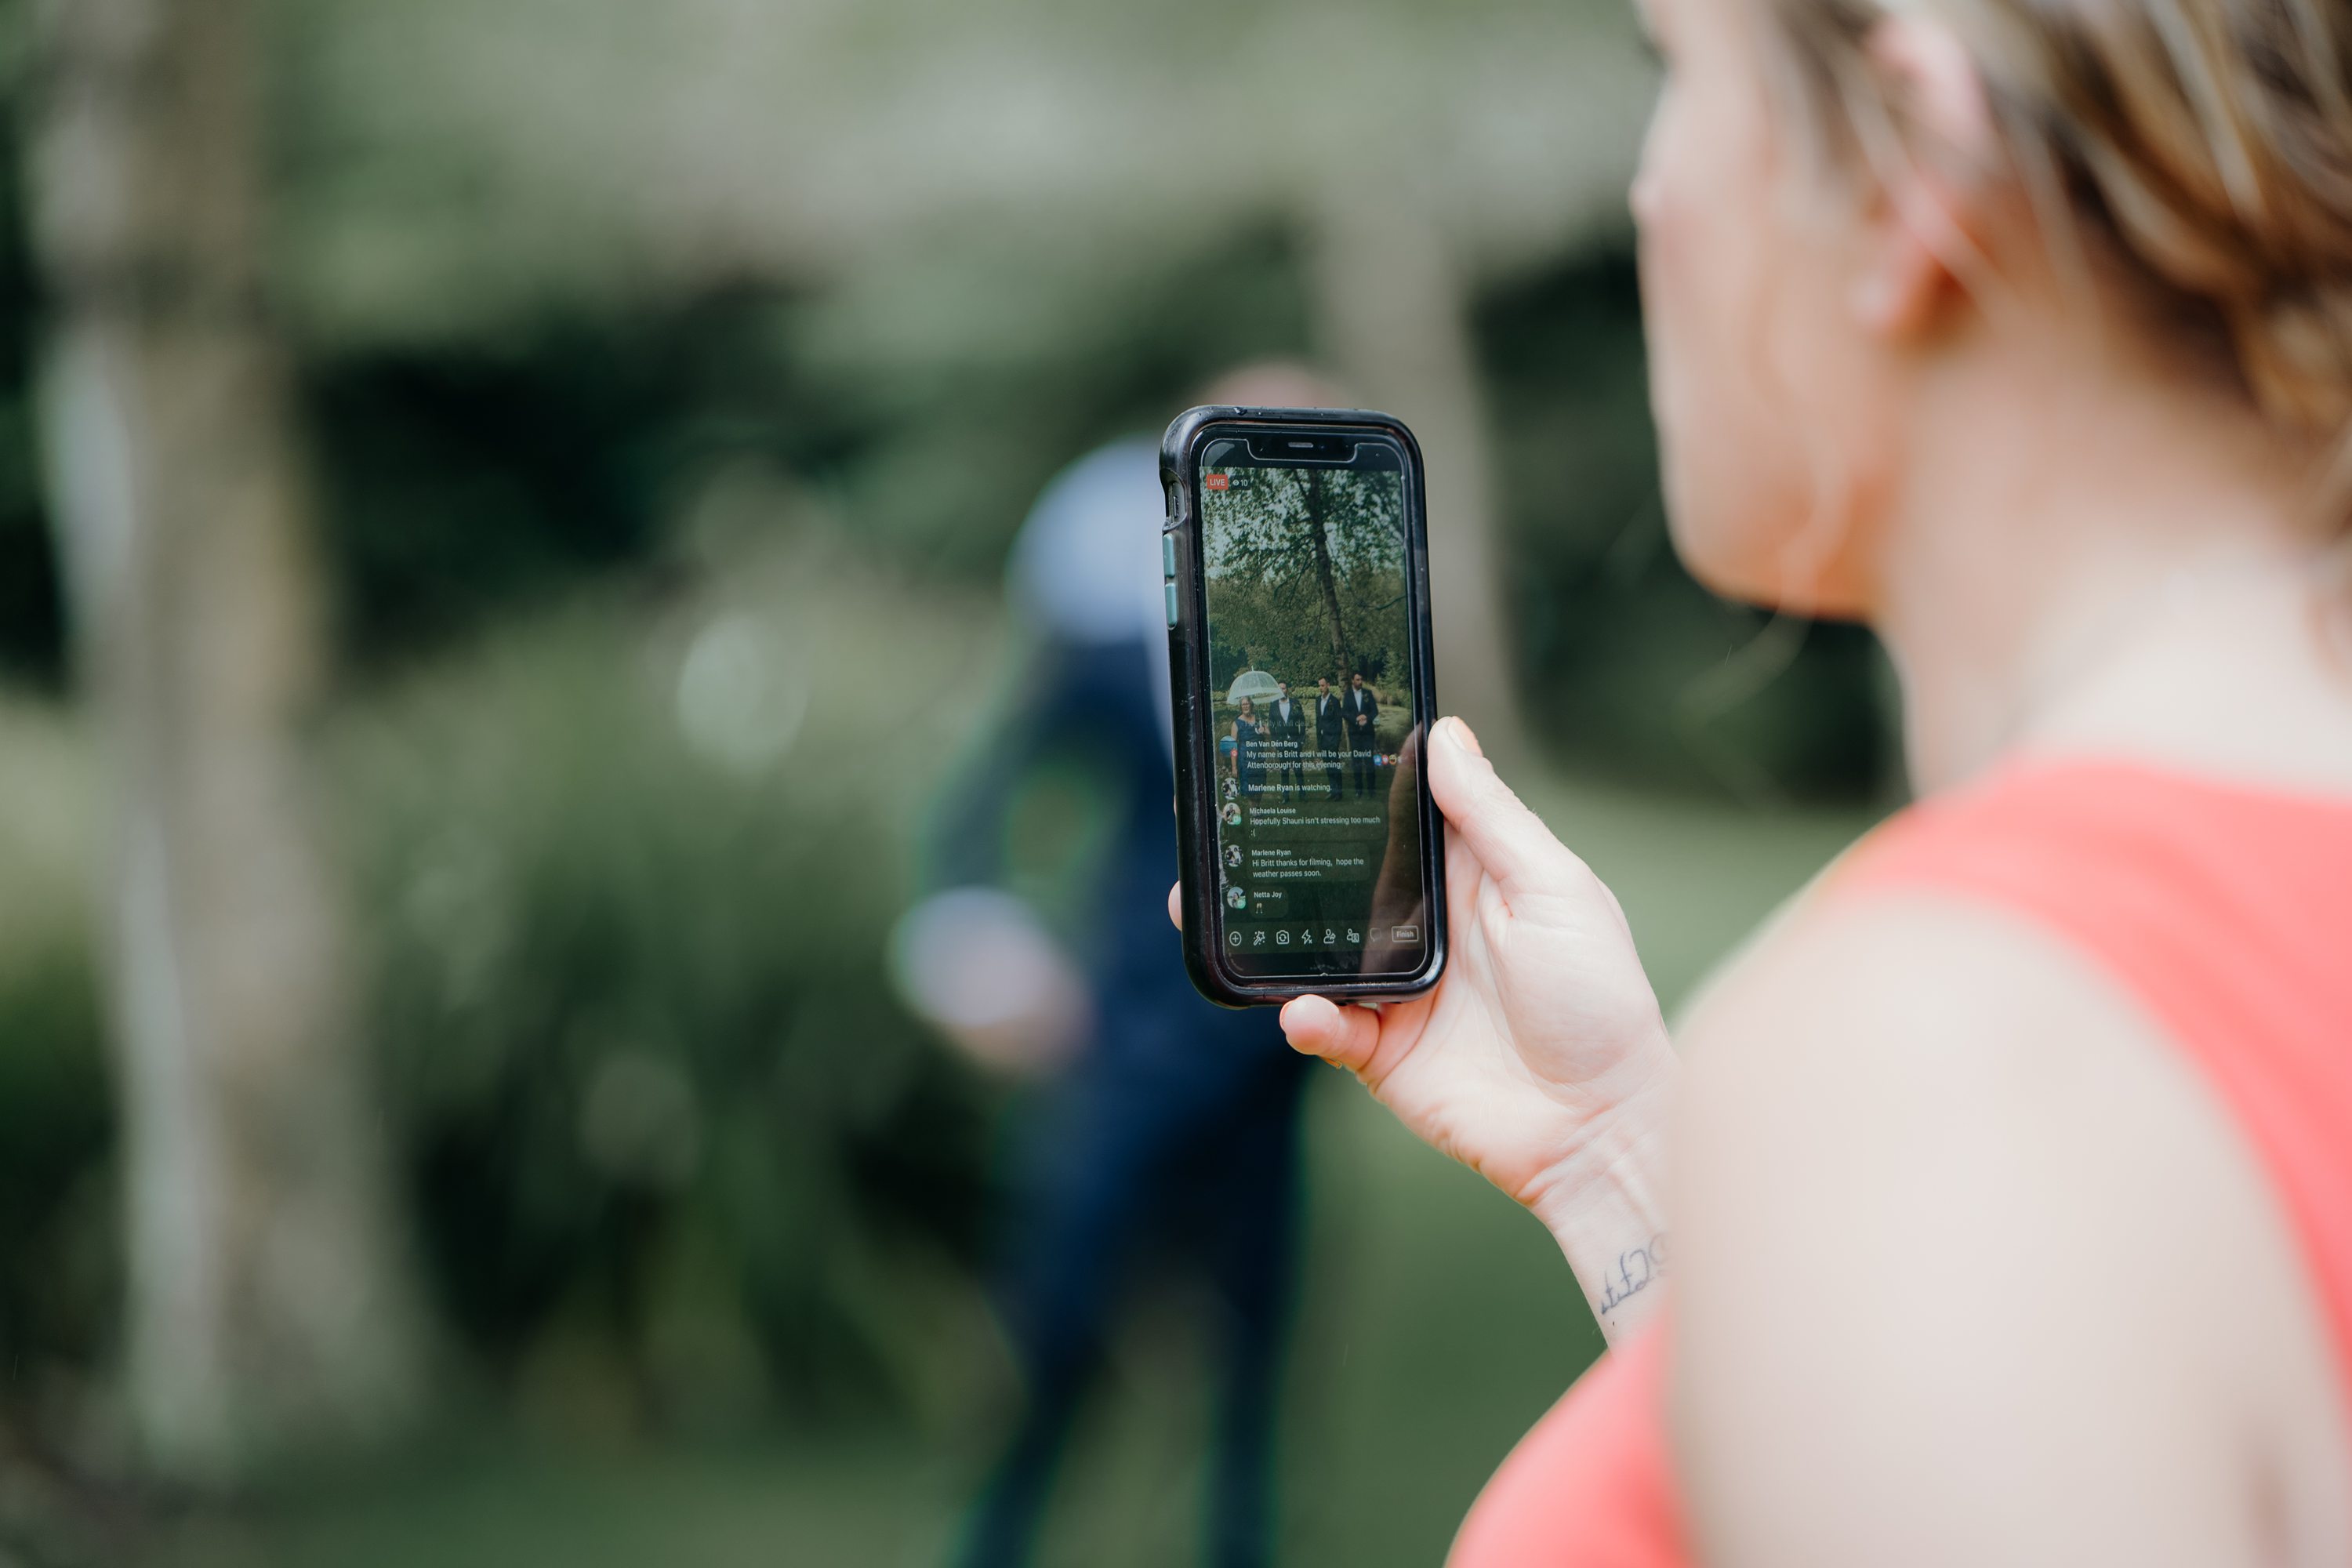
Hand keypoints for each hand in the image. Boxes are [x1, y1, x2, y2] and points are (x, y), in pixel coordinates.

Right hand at [1176, 717, 1677, 1334]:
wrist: (1600, 1126)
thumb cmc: (1599, 1003)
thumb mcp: (1556, 890)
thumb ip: (1492, 817)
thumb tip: (1445, 736)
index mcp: (1467, 877)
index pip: (1395, 817)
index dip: (1350, 786)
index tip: (1295, 751)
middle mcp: (1423, 928)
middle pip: (1336, 879)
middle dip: (1279, 857)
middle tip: (1225, 827)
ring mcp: (1397, 989)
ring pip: (1311, 950)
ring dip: (1264, 932)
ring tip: (1213, 908)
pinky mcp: (1381, 1052)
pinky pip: (1326, 1026)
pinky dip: (1307, 1017)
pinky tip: (1304, 1010)